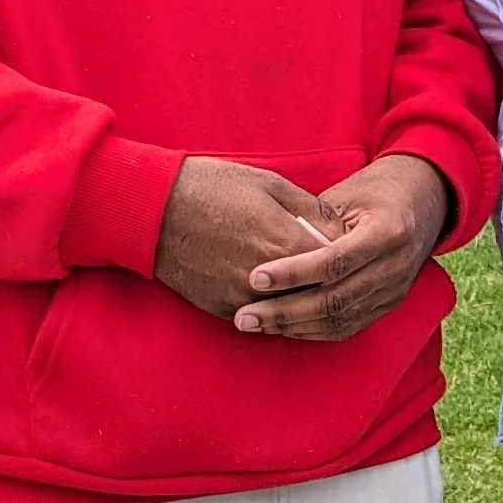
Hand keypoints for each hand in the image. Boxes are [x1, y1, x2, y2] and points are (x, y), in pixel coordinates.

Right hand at [155, 157, 340, 317]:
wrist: (154, 209)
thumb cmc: (213, 188)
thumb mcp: (270, 184)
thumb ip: (312, 210)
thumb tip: (341, 229)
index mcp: (288, 243)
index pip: (337, 265)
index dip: (346, 258)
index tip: (348, 252)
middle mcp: (271, 280)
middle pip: (318, 294)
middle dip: (327, 284)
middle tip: (334, 275)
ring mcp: (246, 298)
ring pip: (290, 313)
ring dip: (301, 302)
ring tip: (306, 287)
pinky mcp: (224, 308)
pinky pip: (260, 319)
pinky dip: (272, 310)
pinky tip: (276, 296)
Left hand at [233, 152, 452, 341]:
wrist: (422, 202)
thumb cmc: (373, 190)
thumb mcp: (347, 194)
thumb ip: (313, 221)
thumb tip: (267, 244)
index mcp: (388, 231)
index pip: (334, 261)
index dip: (293, 273)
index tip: (254, 278)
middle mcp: (396, 266)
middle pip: (334, 299)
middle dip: (285, 311)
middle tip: (244, 316)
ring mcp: (395, 290)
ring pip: (339, 319)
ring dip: (293, 326)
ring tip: (254, 324)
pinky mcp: (389, 304)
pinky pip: (348, 327)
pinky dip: (312, 331)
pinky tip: (282, 328)